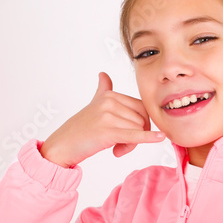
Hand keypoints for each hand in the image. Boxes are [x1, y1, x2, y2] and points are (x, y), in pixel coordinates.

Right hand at [39, 72, 165, 166]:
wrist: (62, 145)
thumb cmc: (80, 129)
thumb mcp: (94, 105)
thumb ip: (103, 90)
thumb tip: (103, 74)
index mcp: (110, 95)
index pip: (141, 108)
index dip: (140, 123)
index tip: (129, 135)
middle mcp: (109, 102)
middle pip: (141, 119)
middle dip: (137, 135)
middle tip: (122, 145)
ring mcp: (108, 116)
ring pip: (138, 130)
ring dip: (131, 145)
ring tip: (117, 148)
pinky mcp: (107, 132)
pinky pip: (134, 135)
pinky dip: (148, 138)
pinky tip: (160, 138)